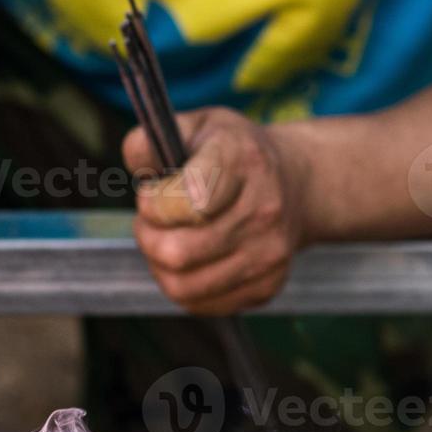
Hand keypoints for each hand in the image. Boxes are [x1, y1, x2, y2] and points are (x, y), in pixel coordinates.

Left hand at [126, 108, 310, 314]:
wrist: (296, 184)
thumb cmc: (235, 155)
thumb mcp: (198, 126)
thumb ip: (153, 140)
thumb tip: (135, 155)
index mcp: (243, 161)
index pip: (190, 200)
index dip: (154, 204)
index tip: (151, 195)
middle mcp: (264, 210)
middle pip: (177, 252)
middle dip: (148, 237)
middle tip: (152, 222)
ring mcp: (268, 254)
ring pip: (181, 285)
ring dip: (159, 265)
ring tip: (166, 240)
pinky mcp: (265, 286)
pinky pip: (198, 304)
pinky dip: (181, 286)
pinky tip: (188, 260)